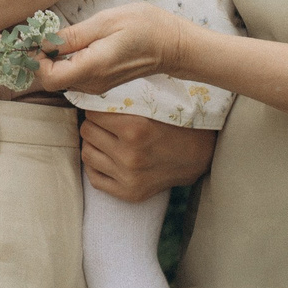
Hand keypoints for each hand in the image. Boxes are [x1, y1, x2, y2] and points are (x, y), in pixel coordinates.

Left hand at [37, 1, 190, 98]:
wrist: (172, 45)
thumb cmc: (144, 26)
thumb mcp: (106, 22)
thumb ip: (73, 36)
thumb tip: (43, 43)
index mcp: (93, 67)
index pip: (49, 77)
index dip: (35, 59)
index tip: (33, 39)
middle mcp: (92, 83)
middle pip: (51, 79)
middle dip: (38, 58)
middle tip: (36, 33)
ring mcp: (96, 85)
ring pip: (60, 78)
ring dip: (50, 59)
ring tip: (53, 35)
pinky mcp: (99, 82)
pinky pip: (72, 75)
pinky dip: (63, 62)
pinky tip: (68, 43)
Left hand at [79, 112, 215, 202]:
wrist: (200, 155)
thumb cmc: (176, 123)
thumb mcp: (153, 105)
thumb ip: (123, 100)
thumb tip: (90, 93)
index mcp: (136, 129)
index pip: (92, 113)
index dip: (96, 106)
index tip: (102, 106)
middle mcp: (130, 155)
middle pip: (87, 132)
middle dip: (93, 123)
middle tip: (104, 121)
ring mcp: (128, 177)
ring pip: (87, 153)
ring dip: (92, 143)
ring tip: (105, 138)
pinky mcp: (129, 193)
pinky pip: (94, 178)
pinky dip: (95, 165)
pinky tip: (106, 156)